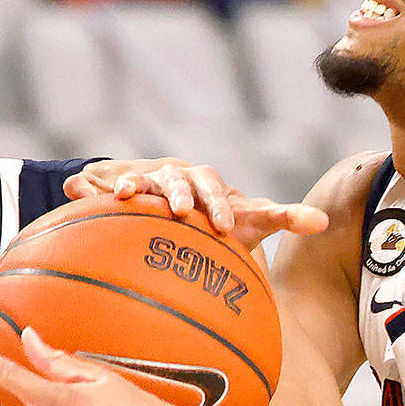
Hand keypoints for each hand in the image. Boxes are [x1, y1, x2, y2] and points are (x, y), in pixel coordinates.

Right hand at [64, 158, 327, 250]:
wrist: (174, 200)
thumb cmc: (216, 215)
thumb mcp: (249, 219)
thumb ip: (284, 216)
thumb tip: (325, 220)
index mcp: (209, 184)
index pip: (218, 189)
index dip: (221, 206)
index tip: (224, 228)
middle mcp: (178, 177)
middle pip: (181, 180)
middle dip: (181, 194)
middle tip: (182, 213)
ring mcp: (147, 180)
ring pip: (144, 179)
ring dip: (136, 185)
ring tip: (126, 197)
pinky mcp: (119, 186)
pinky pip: (105, 183)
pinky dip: (94, 186)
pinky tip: (79, 191)